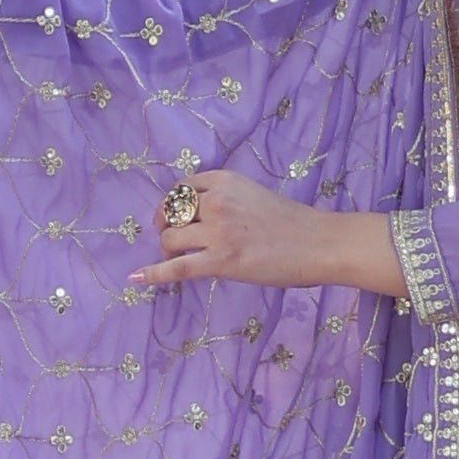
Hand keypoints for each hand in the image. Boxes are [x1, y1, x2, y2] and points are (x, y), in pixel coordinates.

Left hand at [131, 169, 402, 298]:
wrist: (321, 243)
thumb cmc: (294, 222)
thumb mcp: (253, 194)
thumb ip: (225, 199)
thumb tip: (195, 215)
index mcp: (225, 181)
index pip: (180, 189)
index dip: (170, 206)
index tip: (171, 218)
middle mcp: (216, 201)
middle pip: (170, 214)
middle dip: (167, 228)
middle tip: (175, 242)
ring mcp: (218, 232)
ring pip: (170, 239)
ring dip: (168, 250)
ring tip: (180, 258)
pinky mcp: (221, 261)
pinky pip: (177, 268)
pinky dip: (154, 273)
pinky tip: (137, 277)